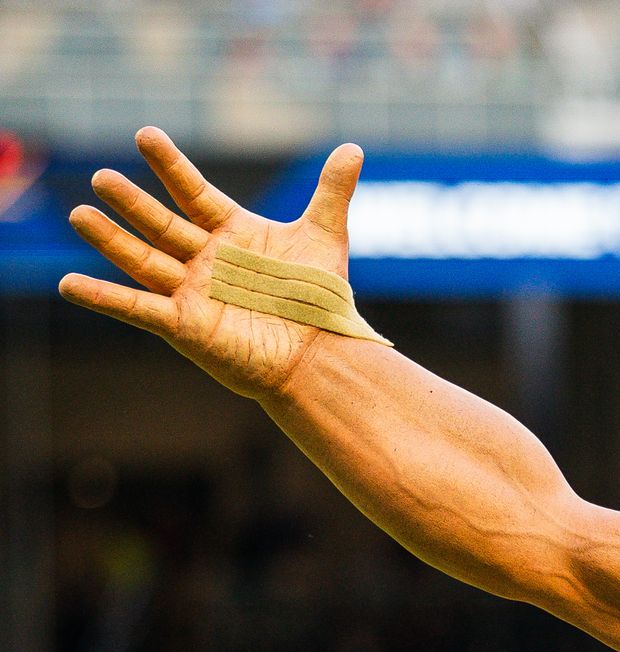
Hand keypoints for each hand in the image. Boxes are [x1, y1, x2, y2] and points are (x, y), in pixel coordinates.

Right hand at [58, 127, 367, 399]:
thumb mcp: (325, 237)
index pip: (194, 192)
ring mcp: (192, 291)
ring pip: (143, 260)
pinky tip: (70, 283)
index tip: (145, 135)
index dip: (171, 166)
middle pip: (161, 224)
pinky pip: (138, 308)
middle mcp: (206, 258)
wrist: (322, 354)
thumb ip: (332, 191)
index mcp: (232, 232)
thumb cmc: (321, 299)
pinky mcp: (184, 325)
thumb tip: (354, 148)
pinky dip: (105, 297)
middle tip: (102, 177)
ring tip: (79, 214)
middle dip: (132, 203)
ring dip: (109, 240)